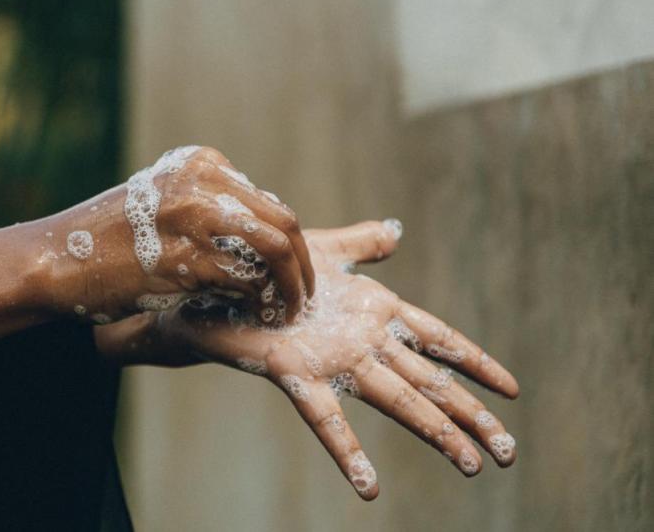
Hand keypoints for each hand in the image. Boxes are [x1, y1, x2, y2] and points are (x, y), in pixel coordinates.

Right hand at [32, 145, 314, 323]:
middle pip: (282, 221)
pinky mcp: (188, 258)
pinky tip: (260, 317)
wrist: (55, 259)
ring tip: (289, 310)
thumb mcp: (158, 202)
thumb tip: (256, 235)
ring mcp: (196, 217)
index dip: (285, 242)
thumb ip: (204, 207)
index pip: (266, 201)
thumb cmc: (105, 241)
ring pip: (276, 248)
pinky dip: (262, 302)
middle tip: (302, 295)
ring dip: (291, 285)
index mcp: (198, 163)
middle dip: (301, 264)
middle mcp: (202, 181)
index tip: (285, 272)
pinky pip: (248, 279)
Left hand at [97, 220, 519, 498]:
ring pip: (396, 400)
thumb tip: (395, 230)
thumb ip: (361, 244)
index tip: (514, 391)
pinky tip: (369, 488)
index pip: (438, 340)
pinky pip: (326, 417)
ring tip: (470, 467)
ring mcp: (333, 360)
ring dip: (435, 433)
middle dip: (471, 416)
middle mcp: (360, 342)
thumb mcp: (321, 250)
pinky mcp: (295, 371)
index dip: (475, 363)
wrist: (206, 290)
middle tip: (509, 453)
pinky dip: (348, 452)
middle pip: (429, 381)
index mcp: (373, 312)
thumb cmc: (262, 273)